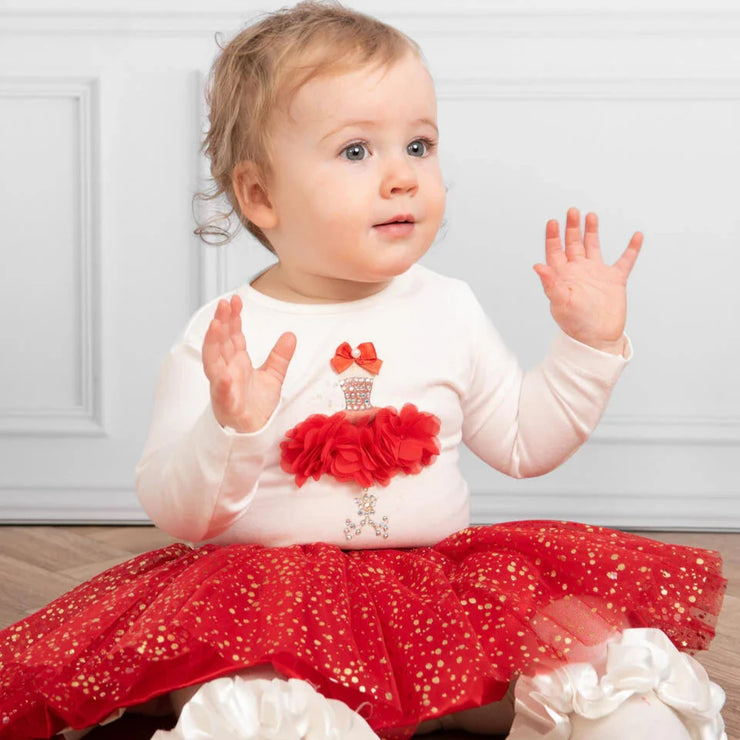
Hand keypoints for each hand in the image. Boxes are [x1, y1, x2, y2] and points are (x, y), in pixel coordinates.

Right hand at [202, 294, 296, 432]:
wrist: (254, 433)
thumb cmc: (256, 405)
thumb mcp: (273, 376)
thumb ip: (280, 356)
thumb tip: (290, 334)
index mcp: (237, 362)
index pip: (233, 335)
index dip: (233, 318)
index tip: (235, 300)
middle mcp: (227, 371)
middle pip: (221, 343)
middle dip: (221, 323)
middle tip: (224, 304)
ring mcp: (224, 387)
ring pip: (214, 362)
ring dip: (213, 344)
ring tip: (216, 326)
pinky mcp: (228, 405)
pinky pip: (222, 394)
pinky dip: (222, 385)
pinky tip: (222, 376)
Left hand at [533, 207, 642, 353]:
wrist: (597, 339)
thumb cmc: (575, 324)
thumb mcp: (560, 303)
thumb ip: (550, 283)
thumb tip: (537, 266)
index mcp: (563, 275)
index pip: (555, 251)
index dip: (553, 236)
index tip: (553, 222)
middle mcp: (578, 271)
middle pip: (573, 244)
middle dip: (572, 228)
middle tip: (572, 211)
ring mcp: (597, 274)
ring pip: (593, 247)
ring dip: (592, 231)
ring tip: (590, 215)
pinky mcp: (615, 280)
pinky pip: (625, 260)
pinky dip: (632, 248)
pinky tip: (637, 235)